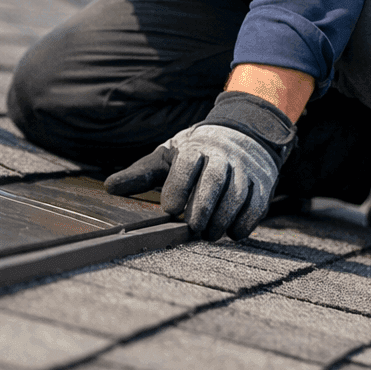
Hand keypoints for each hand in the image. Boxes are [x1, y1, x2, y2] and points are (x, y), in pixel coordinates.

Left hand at [105, 91, 296, 240]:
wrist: (244, 135)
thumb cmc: (195, 155)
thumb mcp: (167, 158)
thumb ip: (141, 175)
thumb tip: (109, 187)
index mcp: (195, 149)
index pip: (188, 163)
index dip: (179, 185)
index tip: (170, 208)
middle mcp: (222, 156)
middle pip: (215, 180)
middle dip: (203, 206)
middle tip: (192, 227)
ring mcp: (245, 170)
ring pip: (237, 194)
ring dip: (223, 218)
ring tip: (208, 234)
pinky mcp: (262, 185)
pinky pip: (257, 205)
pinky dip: (245, 222)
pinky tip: (232, 233)